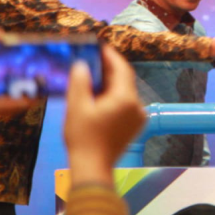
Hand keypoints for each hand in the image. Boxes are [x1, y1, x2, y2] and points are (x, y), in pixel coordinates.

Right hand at [64, 45, 146, 185]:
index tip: (99, 46)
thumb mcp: (76, 106)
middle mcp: (137, 106)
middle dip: (109, 69)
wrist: (92, 168)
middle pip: (124, 80)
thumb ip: (80, 81)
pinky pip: (124, 104)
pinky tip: (97, 95)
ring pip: (124, 92)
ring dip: (110, 83)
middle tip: (92, 58)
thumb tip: (82, 65)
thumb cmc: (83, 138)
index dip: (110, 56)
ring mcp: (138, 118)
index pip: (122, 69)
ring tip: (91, 74)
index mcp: (126, 99)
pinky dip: (113, 96)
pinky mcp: (134, 127)